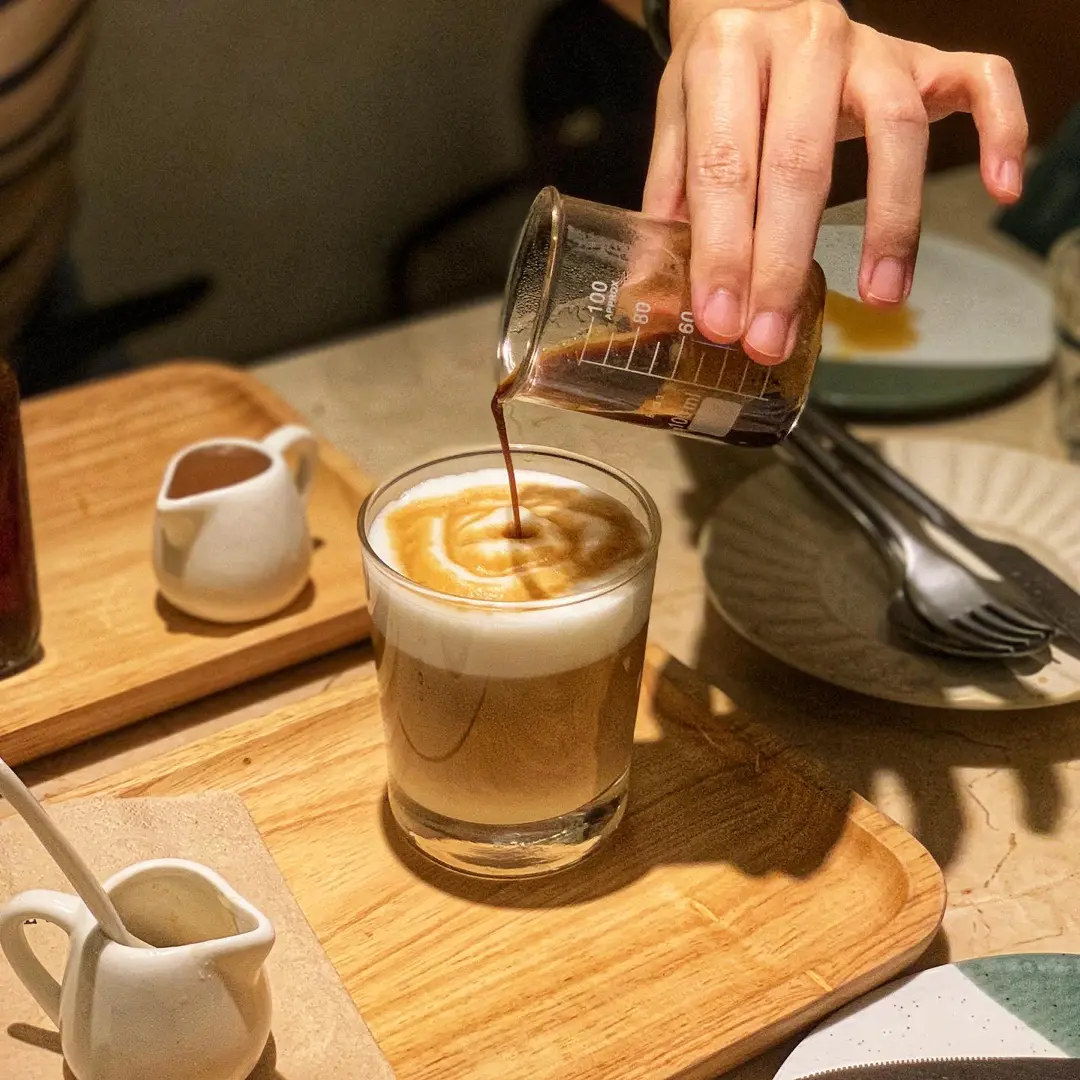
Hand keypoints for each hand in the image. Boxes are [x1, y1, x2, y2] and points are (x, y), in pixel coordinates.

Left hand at [643, 0, 1028, 362]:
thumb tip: (654, 301)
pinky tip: (1001, 187)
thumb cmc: (718, 84)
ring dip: (891, 223)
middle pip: (801, 161)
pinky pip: (981, 81)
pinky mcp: (923, 56)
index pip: (724, 168)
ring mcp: (871, 46)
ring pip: (895, 130)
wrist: (762, 2)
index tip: (721, 322)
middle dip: (783, 263)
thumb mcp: (677, 132)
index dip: (722, 252)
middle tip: (772, 339)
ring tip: (879, 297)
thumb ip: (668, 213)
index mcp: (726, 55)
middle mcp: (802, 40)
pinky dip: (1002, 130)